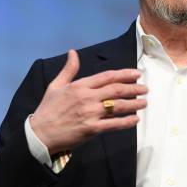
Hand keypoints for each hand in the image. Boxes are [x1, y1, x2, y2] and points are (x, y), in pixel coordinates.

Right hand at [29, 49, 146, 153]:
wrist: (40, 134)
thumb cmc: (48, 110)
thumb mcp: (56, 85)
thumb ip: (68, 70)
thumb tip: (73, 52)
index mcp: (80, 86)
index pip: (107, 77)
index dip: (124, 74)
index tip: (137, 74)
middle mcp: (87, 97)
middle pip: (116, 90)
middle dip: (134, 88)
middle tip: (145, 89)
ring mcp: (90, 113)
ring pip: (118, 106)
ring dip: (134, 104)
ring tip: (144, 103)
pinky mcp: (92, 129)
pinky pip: (114, 124)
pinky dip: (126, 122)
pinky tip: (135, 119)